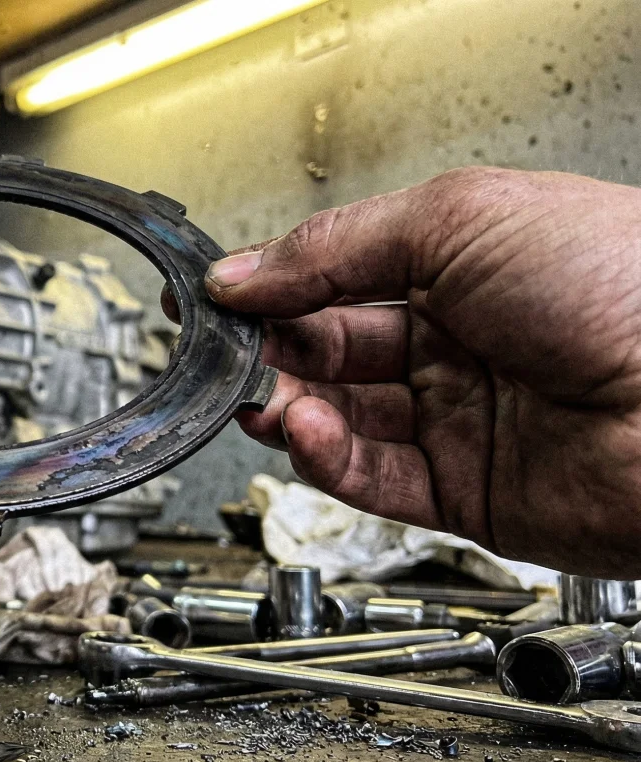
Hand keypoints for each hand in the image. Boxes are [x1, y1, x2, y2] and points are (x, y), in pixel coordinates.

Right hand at [179, 168, 640, 576]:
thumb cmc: (622, 283)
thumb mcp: (457, 218)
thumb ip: (333, 246)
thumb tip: (243, 272)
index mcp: (462, 266)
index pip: (337, 279)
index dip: (271, 288)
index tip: (212, 296)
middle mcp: (459, 344)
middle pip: (329, 351)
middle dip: (271, 350)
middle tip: (228, 350)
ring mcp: (461, 421)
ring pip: (341, 420)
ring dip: (289, 407)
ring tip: (265, 395)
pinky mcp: (466, 494)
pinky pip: (371, 480)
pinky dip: (326, 457)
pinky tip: (303, 430)